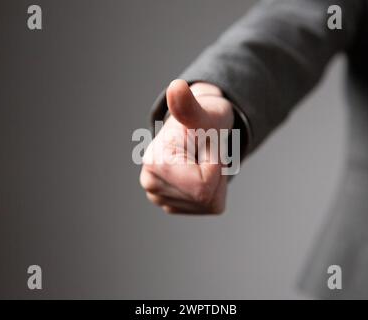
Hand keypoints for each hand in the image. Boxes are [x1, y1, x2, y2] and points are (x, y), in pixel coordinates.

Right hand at [140, 79, 233, 213]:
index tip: (207, 145)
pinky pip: (208, 206)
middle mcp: (151, 184)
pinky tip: (201, 172)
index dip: (215, 163)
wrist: (200, 128)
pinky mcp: (172, 205)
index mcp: (155, 163)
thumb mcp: (203, 111)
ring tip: (203, 159)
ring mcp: (160, 198)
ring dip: (216, 181)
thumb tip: (176, 87)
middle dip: (216, 173)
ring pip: (207, 203)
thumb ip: (189, 106)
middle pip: (204, 197)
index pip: (203, 185)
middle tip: (206, 152)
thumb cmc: (203, 119)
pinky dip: (214, 189)